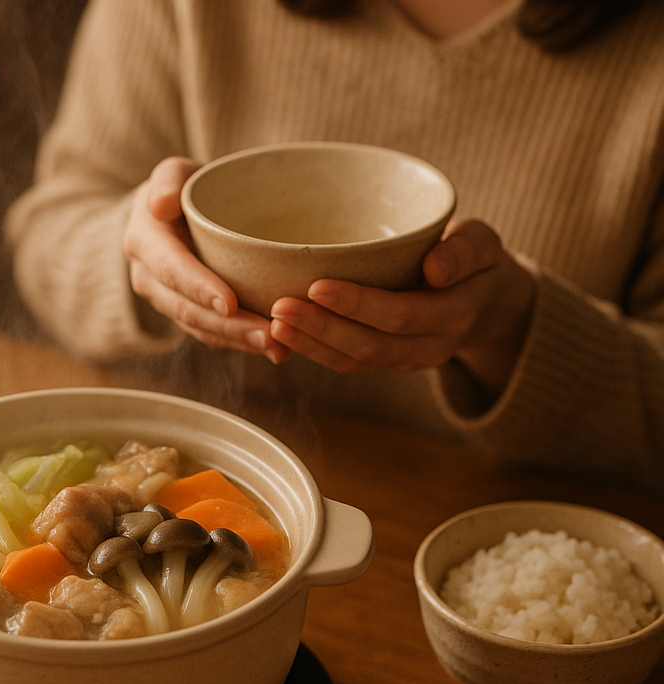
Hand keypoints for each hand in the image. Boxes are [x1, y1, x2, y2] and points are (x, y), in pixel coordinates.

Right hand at [123, 157, 290, 363]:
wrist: (175, 212)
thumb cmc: (184, 188)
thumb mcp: (173, 172)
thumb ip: (167, 179)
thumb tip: (162, 204)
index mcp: (144, 241)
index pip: (171, 269)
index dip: (199, 287)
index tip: (231, 302)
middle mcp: (148, 277)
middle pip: (187, 309)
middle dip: (227, 325)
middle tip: (269, 335)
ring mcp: (166, 300)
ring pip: (200, 328)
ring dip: (238, 341)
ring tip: (277, 347)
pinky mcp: (187, 314)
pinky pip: (210, 334)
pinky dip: (240, 343)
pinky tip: (274, 348)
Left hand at [268, 219, 535, 396]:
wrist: (487, 301)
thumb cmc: (477, 260)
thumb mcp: (483, 243)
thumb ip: (464, 250)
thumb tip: (435, 270)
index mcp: (456, 314)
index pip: (401, 315)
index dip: (358, 304)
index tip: (317, 286)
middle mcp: (431, 346)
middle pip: (370, 345)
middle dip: (322, 328)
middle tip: (278, 306)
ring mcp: (407, 360)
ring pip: (354, 361)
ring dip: (311, 345)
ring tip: (273, 324)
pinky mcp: (387, 362)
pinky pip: (348, 363)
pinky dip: (315, 352)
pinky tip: (284, 335)